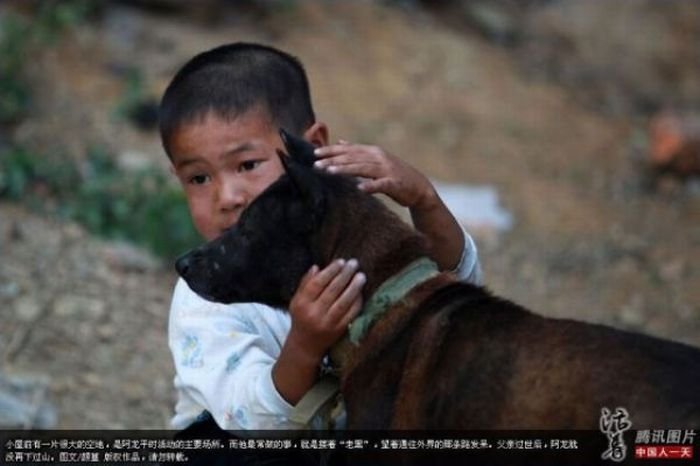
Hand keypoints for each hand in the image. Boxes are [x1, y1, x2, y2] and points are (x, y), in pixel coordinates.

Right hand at [287, 258, 365, 361]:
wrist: (306, 345)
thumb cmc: (302, 317)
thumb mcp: (297, 300)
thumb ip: (305, 283)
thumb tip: (317, 267)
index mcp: (302, 303)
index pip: (317, 283)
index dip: (330, 271)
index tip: (341, 261)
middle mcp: (314, 313)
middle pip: (332, 290)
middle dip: (345, 275)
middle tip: (354, 263)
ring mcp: (327, 323)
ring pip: (343, 302)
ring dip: (354, 287)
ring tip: (361, 276)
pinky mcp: (339, 330)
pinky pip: (351, 313)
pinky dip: (357, 301)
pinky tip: (361, 292)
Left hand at [313, 141, 439, 211]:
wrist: (419, 187)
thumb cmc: (394, 174)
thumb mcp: (375, 159)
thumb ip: (358, 151)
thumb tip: (340, 141)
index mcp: (373, 152)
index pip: (348, 149)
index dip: (332, 150)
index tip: (315, 153)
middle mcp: (379, 158)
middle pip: (352, 158)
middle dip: (333, 160)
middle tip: (316, 164)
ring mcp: (387, 170)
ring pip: (363, 169)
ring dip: (346, 170)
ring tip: (330, 172)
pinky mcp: (394, 183)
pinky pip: (381, 184)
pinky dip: (370, 186)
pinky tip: (359, 188)